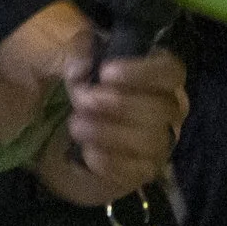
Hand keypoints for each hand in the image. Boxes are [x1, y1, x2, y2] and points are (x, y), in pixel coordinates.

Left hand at [61, 42, 190, 193]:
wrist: (56, 135)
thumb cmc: (74, 89)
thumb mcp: (66, 57)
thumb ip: (74, 54)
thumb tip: (82, 68)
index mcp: (155, 74)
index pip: (170, 70)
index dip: (143, 72)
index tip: (105, 73)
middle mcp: (166, 108)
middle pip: (162, 108)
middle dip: (120, 104)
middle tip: (83, 100)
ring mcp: (158, 143)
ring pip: (151, 141)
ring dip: (110, 133)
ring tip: (76, 126)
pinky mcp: (144, 171)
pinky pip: (137, 170)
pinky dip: (110, 161)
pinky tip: (87, 151)